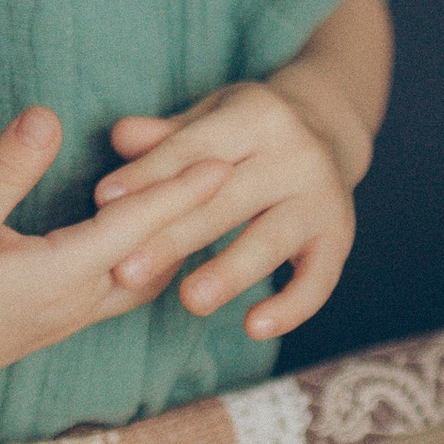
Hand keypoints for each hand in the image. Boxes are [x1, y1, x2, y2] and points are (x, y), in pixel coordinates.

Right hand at [0, 107, 230, 406]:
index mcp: (64, 273)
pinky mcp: (57, 323)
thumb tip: (47, 116)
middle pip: (158, 255)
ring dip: (174, 244)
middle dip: (194, 216)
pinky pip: (123, 289)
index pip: (139, 223)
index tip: (224, 158)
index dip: (182, 187)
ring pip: (145, 279)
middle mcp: (81, 301)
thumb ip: (5, 168)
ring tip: (202, 211)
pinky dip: (146, 260)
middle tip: (233, 178)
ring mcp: (71, 318)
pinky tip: (146, 246)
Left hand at [95, 64, 368, 344]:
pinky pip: (318, 279)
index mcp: (258, 115)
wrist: (327, 130)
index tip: (104, 204)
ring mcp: (323, 197)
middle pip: (228, 200)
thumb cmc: (244, 131)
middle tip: (126, 270)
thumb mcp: (209, 118)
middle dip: (175, 237)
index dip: (149, 177)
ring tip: (190, 301)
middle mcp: (298, 153)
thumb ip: (165, 136)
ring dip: (230, 272)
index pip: (195, 150)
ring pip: (271, 240)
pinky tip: (255, 327)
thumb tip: (120, 137)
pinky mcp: (339, 237)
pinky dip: (291, 307)